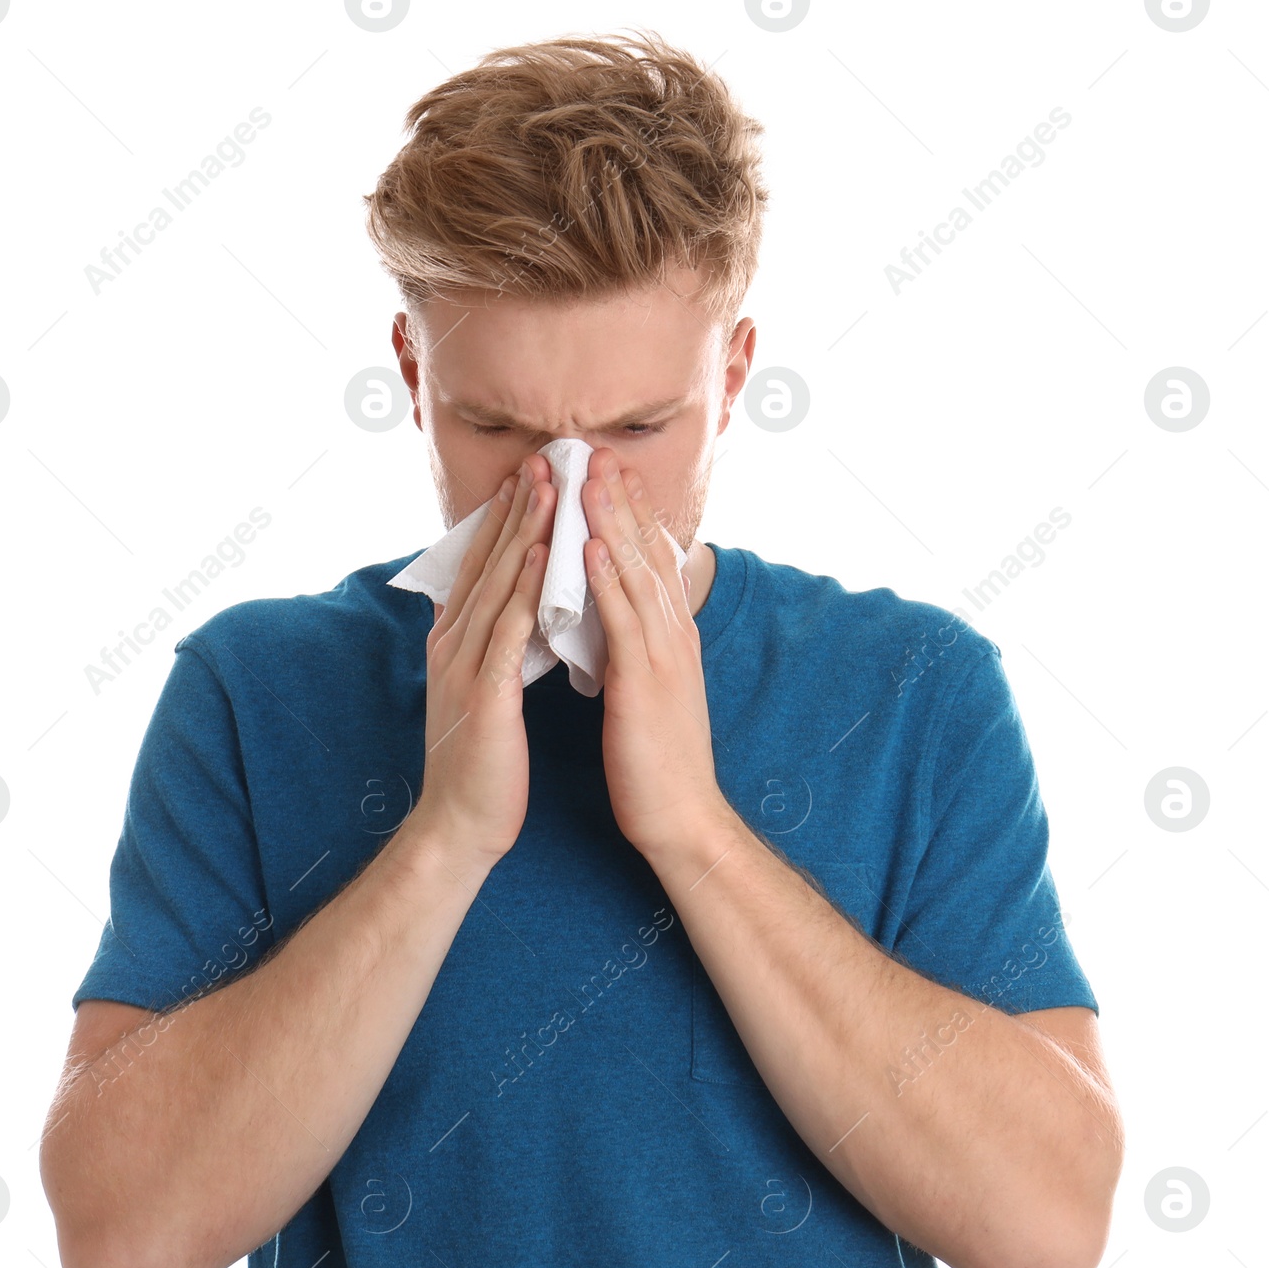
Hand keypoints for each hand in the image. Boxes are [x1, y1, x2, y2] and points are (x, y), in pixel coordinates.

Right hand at [412, 455, 552, 871]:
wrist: (460, 826)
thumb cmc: (482, 762)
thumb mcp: (485, 691)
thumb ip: (494, 647)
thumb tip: (513, 611)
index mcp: (455, 642)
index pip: (482, 567)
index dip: (506, 519)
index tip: (531, 476)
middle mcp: (453, 644)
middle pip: (487, 563)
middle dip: (516, 508)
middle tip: (542, 459)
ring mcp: (464, 666)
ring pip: (497, 585)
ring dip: (523, 532)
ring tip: (547, 486)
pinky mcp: (484, 695)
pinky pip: (507, 631)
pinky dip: (522, 589)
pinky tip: (540, 557)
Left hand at [580, 448, 728, 860]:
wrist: (682, 817)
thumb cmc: (659, 759)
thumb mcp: (650, 690)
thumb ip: (636, 649)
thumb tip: (614, 619)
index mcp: (670, 636)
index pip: (651, 560)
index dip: (632, 512)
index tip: (609, 471)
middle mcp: (672, 634)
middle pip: (645, 552)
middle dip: (620, 499)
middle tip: (598, 450)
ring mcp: (662, 655)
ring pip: (634, 573)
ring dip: (610, 520)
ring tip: (590, 476)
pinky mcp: (644, 681)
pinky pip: (622, 619)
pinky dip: (604, 578)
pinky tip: (586, 545)